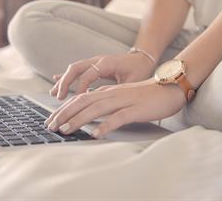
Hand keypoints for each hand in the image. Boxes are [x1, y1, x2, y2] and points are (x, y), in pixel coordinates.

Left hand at [45, 79, 186, 137]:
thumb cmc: (146, 96)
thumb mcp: (122, 98)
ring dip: (78, 120)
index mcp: (108, 92)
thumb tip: (90, 115)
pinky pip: (118, 117)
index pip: (80, 98)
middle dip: (64, 114)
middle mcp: (112, 94)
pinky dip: (105, 125)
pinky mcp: (135, 109)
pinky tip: (95, 134)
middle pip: (83, 102)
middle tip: (51, 126)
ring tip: (65, 130)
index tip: (52, 120)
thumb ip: (106, 103)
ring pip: (96, 109)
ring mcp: (123, 100)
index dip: (64, 109)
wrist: (170, 88)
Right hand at [50, 53, 155, 99]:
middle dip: (65, 83)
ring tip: (54, 94)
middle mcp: (98, 60)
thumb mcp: (133, 81)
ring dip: (63, 81)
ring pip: (73, 69)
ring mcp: (94, 62)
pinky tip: (56, 81)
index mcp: (107, 63)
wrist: (143, 58)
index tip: (77, 100)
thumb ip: (121, 90)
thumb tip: (111, 104)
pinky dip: (66, 77)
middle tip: (58, 98)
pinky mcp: (93, 66)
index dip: (81, 87)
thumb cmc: (140, 69)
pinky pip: (77, 70)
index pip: (88, 74)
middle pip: (75, 68)